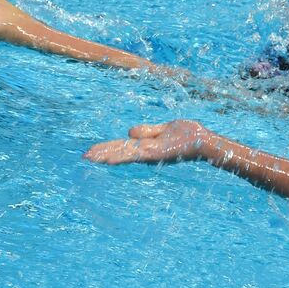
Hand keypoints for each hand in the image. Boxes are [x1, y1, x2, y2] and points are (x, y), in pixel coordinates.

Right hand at [83, 120, 213, 164]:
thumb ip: (147, 131)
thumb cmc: (187, 135)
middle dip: (103, 153)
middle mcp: (147, 150)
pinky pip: (136, 153)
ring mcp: (151, 152)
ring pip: (125, 152)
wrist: (204, 141)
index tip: (91, 151)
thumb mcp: (164, 129)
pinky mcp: (157, 152)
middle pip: (121, 150)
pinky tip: (110, 159)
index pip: (123, 146)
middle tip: (83, 157)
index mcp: (147, 145)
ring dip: (107, 154)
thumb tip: (129, 131)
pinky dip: (122, 156)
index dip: (108, 148)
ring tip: (90, 157)